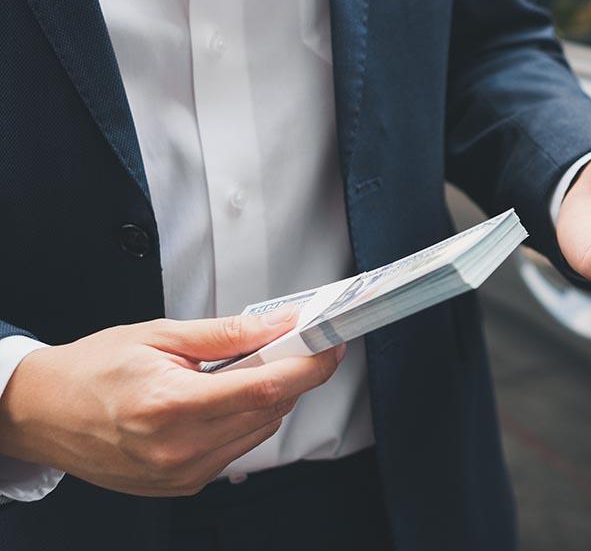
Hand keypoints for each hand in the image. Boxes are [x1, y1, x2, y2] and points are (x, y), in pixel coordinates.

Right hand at [0, 311, 343, 496]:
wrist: (42, 413)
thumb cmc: (93, 370)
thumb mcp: (160, 335)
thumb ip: (229, 333)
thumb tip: (282, 323)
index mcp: (170, 406)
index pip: (265, 387)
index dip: (309, 365)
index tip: (331, 344)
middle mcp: (178, 449)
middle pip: (270, 410)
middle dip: (291, 374)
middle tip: (288, 344)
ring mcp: (182, 474)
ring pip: (261, 430)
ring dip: (267, 397)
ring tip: (236, 372)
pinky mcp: (184, 485)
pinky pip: (238, 449)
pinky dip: (243, 420)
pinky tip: (217, 400)